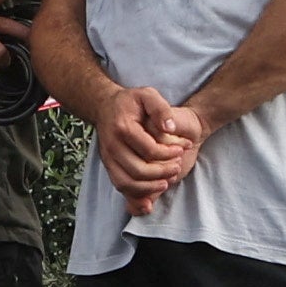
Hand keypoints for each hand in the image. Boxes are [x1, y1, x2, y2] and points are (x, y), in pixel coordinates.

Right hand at [98, 86, 206, 214]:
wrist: (104, 107)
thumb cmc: (130, 101)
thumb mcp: (148, 95)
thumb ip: (161, 108)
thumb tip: (170, 128)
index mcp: (123, 127)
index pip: (149, 149)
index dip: (168, 153)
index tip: (181, 150)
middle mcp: (112, 145)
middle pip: (138, 170)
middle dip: (161, 173)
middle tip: (176, 168)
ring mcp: (107, 157)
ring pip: (127, 183)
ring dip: (149, 187)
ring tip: (166, 182)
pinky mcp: (107, 165)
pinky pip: (121, 185)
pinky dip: (137, 191)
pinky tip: (153, 186)